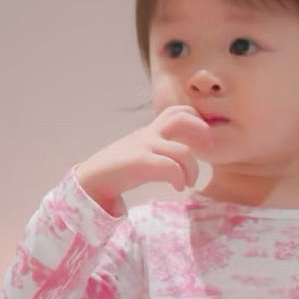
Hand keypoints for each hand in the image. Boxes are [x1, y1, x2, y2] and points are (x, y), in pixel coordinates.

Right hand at [75, 105, 210, 210]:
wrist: (91, 181)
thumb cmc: (118, 172)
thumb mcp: (141, 153)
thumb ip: (158, 150)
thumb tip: (180, 161)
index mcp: (150, 131)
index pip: (176, 111)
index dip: (196, 119)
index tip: (203, 140)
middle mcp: (148, 134)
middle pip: (182, 117)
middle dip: (201, 130)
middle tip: (207, 150)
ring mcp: (144, 147)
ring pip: (183, 151)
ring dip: (192, 169)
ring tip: (189, 181)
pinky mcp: (140, 162)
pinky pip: (171, 167)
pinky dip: (180, 178)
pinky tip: (178, 187)